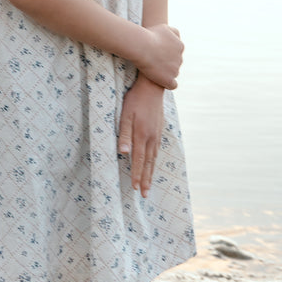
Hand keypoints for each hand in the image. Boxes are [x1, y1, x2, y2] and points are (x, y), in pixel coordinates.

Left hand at [117, 76, 166, 195]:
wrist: (153, 87)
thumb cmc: (135, 99)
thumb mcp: (126, 114)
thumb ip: (125, 134)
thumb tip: (123, 153)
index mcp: (142, 135)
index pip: (138, 160)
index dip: (136, 174)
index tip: (134, 188)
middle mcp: (151, 138)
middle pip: (148, 163)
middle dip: (145, 180)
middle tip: (144, 194)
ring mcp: (157, 134)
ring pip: (153, 159)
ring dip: (150, 173)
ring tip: (148, 185)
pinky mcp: (159, 130)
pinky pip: (157, 151)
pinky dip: (154, 162)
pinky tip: (152, 165)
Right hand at [136, 23, 183, 89]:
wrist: (142, 46)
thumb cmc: (150, 35)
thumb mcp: (165, 27)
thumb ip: (174, 32)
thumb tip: (178, 38)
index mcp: (180, 46)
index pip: (177, 52)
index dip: (166, 54)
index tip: (157, 53)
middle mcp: (180, 58)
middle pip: (175, 63)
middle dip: (167, 63)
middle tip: (153, 62)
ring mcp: (175, 70)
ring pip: (173, 73)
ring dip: (165, 72)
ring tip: (153, 70)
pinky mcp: (169, 80)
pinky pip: (172, 85)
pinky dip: (167, 83)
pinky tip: (159, 81)